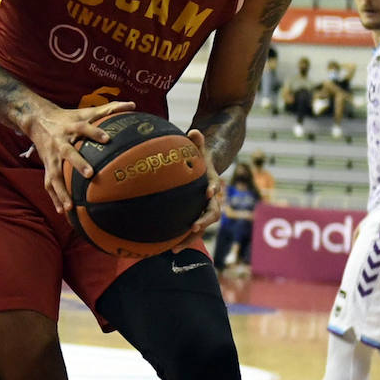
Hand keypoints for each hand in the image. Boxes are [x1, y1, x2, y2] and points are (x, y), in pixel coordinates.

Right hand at [25, 98, 135, 212]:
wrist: (37, 120)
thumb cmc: (68, 117)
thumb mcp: (85, 111)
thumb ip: (109, 109)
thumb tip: (133, 104)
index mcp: (71, 127)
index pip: (83, 127)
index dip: (95, 133)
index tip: (107, 139)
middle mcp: (60, 142)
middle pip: (68, 153)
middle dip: (78, 164)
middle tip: (90, 174)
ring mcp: (52, 156)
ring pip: (54, 174)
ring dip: (61, 190)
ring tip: (71, 205)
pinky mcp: (47, 166)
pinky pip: (49, 184)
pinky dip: (55, 198)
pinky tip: (63, 212)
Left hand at [171, 130, 222, 251]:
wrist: (205, 173)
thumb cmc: (199, 160)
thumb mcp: (199, 150)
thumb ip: (198, 141)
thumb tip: (194, 130)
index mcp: (211, 184)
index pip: (214, 188)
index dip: (212, 190)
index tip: (208, 193)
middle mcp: (210, 201)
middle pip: (211, 214)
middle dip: (203, 221)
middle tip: (193, 228)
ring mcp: (202, 211)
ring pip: (200, 228)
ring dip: (188, 239)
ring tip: (174, 249)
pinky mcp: (193, 218)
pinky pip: (188, 232)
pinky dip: (179, 240)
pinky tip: (165, 249)